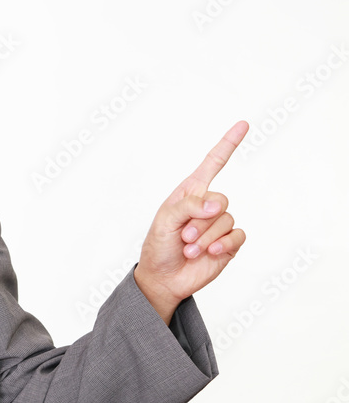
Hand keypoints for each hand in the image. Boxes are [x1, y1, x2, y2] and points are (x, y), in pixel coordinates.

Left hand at [134, 121, 248, 323]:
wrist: (165, 278)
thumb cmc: (159, 245)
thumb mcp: (165, 221)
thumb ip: (189, 206)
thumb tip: (217, 204)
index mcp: (190, 192)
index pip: (213, 163)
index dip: (228, 144)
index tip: (243, 124)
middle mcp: (208, 205)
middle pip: (220, 200)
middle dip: (200, 220)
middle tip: (184, 236)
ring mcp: (220, 224)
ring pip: (227, 220)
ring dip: (206, 237)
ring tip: (189, 248)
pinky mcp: (229, 243)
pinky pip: (238, 237)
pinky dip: (221, 246)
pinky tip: (208, 254)